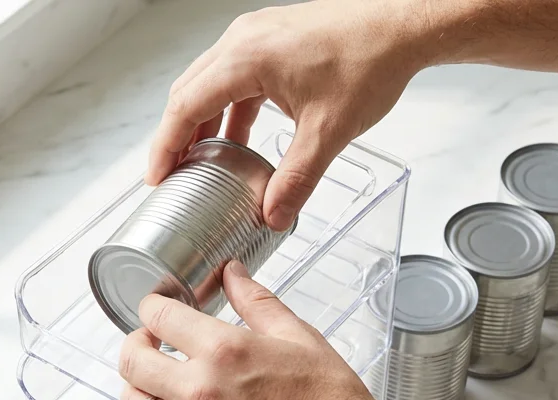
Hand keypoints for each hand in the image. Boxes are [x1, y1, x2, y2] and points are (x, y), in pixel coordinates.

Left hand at [116, 261, 397, 399]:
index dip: (152, 306)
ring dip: (138, 389)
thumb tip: (231, 274)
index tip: (156, 309)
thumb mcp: (299, 338)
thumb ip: (256, 303)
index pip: (157, 316)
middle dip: (136, 343)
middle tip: (149, 343)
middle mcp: (200, 390)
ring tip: (156, 384)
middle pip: (131, 361)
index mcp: (224, 350)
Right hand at [147, 1, 430, 229]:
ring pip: (209, 83)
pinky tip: (237, 138)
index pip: (186, 106)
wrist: (400, 25)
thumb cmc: (369, 60)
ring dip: (202, 123)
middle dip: (176, 137)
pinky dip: (228, 109)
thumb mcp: (328, 132)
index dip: (166, 146)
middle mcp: (242, 41)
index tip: (157, 177)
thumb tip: (273, 215)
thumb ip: (296, 179)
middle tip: (171, 175)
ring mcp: (255, 36)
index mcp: (245, 59)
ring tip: (200, 163)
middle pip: (188, 92)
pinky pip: (233, 76)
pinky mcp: (270, 39)